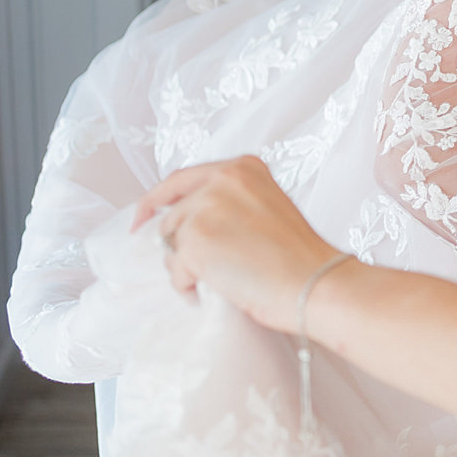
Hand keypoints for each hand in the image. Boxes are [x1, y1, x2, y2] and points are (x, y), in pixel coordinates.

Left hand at [133, 155, 341, 333]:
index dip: (156, 200)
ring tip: (218, 281)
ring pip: (171, 243)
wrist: (313, 281)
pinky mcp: (195, 241)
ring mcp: (206, 208)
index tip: (143, 218)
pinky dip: (189, 286)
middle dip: (176, 243)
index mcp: (242, 167)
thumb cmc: (298, 255)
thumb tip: (187, 223)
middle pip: (172, 214)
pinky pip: (175, 270)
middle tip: (189, 265)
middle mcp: (221, 179)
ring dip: (186, 267)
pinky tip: (216, 290)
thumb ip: (230, 202)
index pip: (182, 178)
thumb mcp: (266, 206)